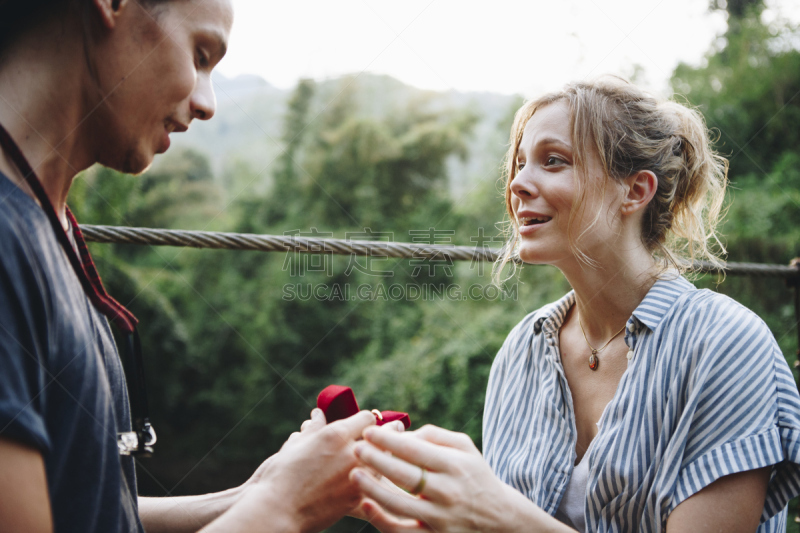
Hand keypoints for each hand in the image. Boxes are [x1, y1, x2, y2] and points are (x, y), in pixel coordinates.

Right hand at [245, 409, 376, 532]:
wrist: (278, 511)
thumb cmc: (281, 475)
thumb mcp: (295, 445)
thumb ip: (313, 428)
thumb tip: (318, 414)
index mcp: (336, 435)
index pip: (368, 418)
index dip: (366, 420)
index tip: (366, 425)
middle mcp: (351, 453)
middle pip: (382, 438)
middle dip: (385, 435)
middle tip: (392, 432)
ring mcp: (357, 477)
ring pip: (382, 462)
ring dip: (381, 458)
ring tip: (378, 457)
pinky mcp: (357, 498)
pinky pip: (373, 484)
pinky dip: (372, 479)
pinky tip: (369, 479)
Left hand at [350, 424, 534, 532]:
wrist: (500, 518)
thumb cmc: (474, 475)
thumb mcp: (465, 447)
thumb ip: (434, 435)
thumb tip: (402, 433)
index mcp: (454, 465)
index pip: (415, 449)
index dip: (388, 440)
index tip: (368, 432)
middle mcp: (448, 491)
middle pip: (404, 475)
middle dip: (376, 459)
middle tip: (355, 448)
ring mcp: (441, 518)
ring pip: (399, 505)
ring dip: (373, 488)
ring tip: (354, 474)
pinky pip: (403, 532)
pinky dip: (382, 520)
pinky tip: (366, 504)